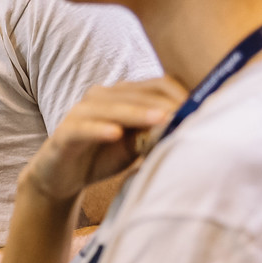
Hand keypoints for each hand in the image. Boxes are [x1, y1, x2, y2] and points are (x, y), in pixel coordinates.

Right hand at [19, 78, 187, 203]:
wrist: (62, 176)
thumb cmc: (102, 156)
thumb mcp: (134, 146)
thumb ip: (154, 134)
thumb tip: (183, 127)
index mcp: (120, 96)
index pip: (154, 86)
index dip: (177, 96)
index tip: (200, 110)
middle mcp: (99, 97)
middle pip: (136, 94)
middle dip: (162, 104)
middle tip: (186, 115)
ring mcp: (80, 112)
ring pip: (112, 107)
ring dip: (137, 113)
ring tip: (161, 119)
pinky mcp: (64, 132)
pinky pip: (84, 127)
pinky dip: (100, 129)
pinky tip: (117, 134)